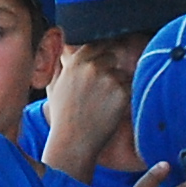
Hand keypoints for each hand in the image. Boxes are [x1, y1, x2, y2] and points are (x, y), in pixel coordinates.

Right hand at [39, 46, 132, 180]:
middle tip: (105, 89)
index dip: (103, 51)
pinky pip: (131, 87)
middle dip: (112, 68)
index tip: (105, 61)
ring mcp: (108, 79)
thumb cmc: (62, 116)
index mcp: (75, 62)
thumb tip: (67, 47)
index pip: (97, 43)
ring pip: (122, 73)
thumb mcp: (54, 85)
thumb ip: (62, 63)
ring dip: (119, 85)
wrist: (72, 142)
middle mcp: (92, 67)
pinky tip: (112, 111)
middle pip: (113, 55)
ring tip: (104, 105)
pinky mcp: (122, 93)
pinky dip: (126, 98)